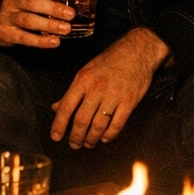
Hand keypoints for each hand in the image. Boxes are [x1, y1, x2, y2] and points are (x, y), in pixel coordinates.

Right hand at [0, 0, 74, 47]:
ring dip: (49, 25)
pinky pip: (24, 38)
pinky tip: (54, 41)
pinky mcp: (6, 33)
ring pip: (28, 20)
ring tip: (66, 29)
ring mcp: (7, 16)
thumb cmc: (23, 5)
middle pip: (32, 2)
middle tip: (71, 14)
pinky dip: (40, 41)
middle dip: (53, 8)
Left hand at [51, 28, 168, 148]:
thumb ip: (73, 90)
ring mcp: (114, 95)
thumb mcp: (88, 70)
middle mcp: (97, 88)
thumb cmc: (112, 59)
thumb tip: (57, 107)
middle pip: (82, 120)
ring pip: (99, 125)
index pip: (66, 106)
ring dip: (92, 138)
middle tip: (74, 144)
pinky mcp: (129, 101)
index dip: (59, 124)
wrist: (138, 50)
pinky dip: (110, 135)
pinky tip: (106, 138)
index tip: (56, 136)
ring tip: (89, 143)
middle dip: (76, 136)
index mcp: (84, 79)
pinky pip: (117, 124)